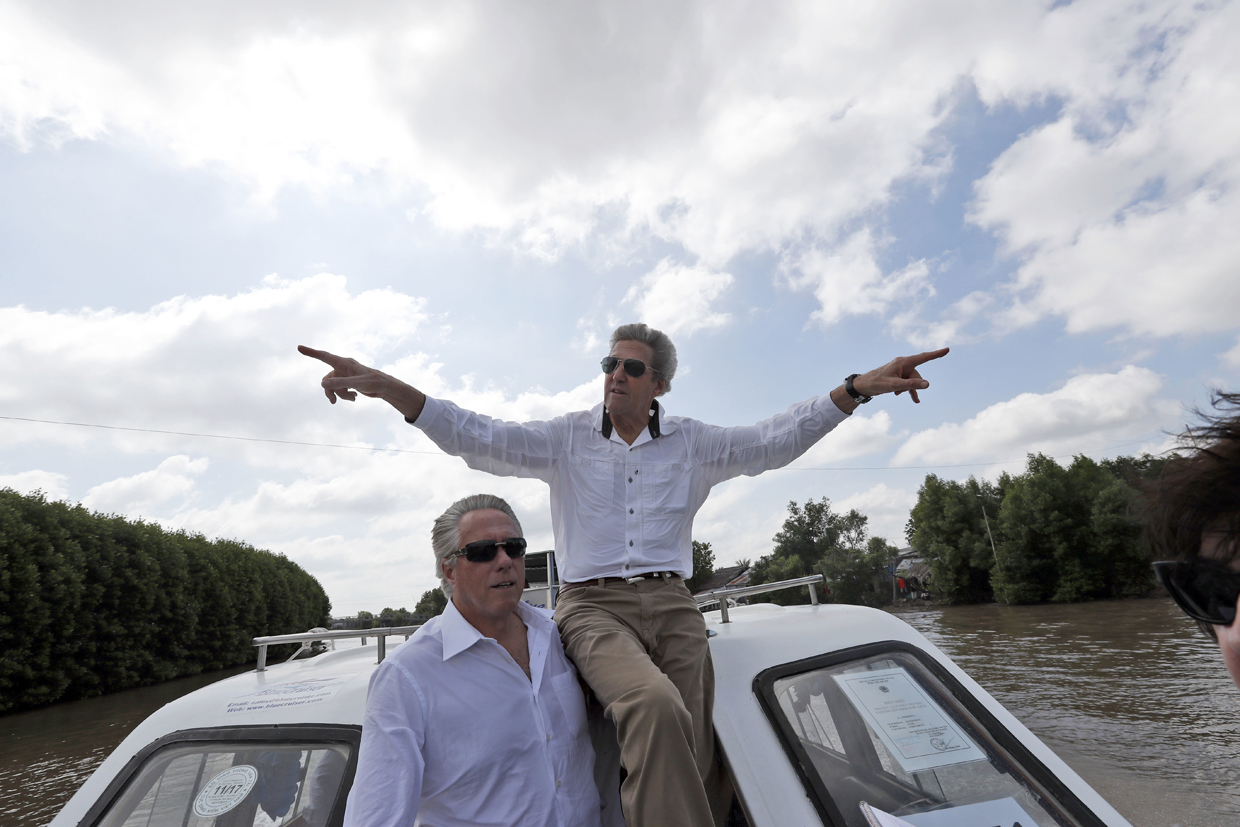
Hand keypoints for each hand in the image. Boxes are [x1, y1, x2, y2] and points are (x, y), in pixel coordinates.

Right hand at [298, 345, 426, 418]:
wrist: (385, 387)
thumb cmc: (374, 382)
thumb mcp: (357, 384)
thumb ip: (340, 383)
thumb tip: (323, 383)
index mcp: (344, 363)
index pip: (324, 356)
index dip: (311, 352)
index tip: (299, 347)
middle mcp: (343, 367)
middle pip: (327, 379)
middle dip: (330, 390)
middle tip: (333, 402)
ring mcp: (345, 374)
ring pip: (333, 386)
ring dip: (340, 394)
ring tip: (353, 398)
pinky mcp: (348, 381)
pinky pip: (339, 388)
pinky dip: (344, 395)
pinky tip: (354, 397)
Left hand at [854, 347, 949, 403]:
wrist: (864, 386)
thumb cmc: (877, 383)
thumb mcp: (894, 385)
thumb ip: (911, 385)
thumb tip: (927, 384)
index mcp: (903, 362)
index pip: (923, 357)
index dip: (936, 354)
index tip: (947, 350)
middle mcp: (903, 364)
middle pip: (917, 376)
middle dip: (911, 385)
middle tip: (897, 390)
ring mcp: (901, 370)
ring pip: (913, 381)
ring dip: (907, 389)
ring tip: (896, 393)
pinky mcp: (899, 376)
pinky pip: (909, 384)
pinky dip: (909, 391)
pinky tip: (915, 400)